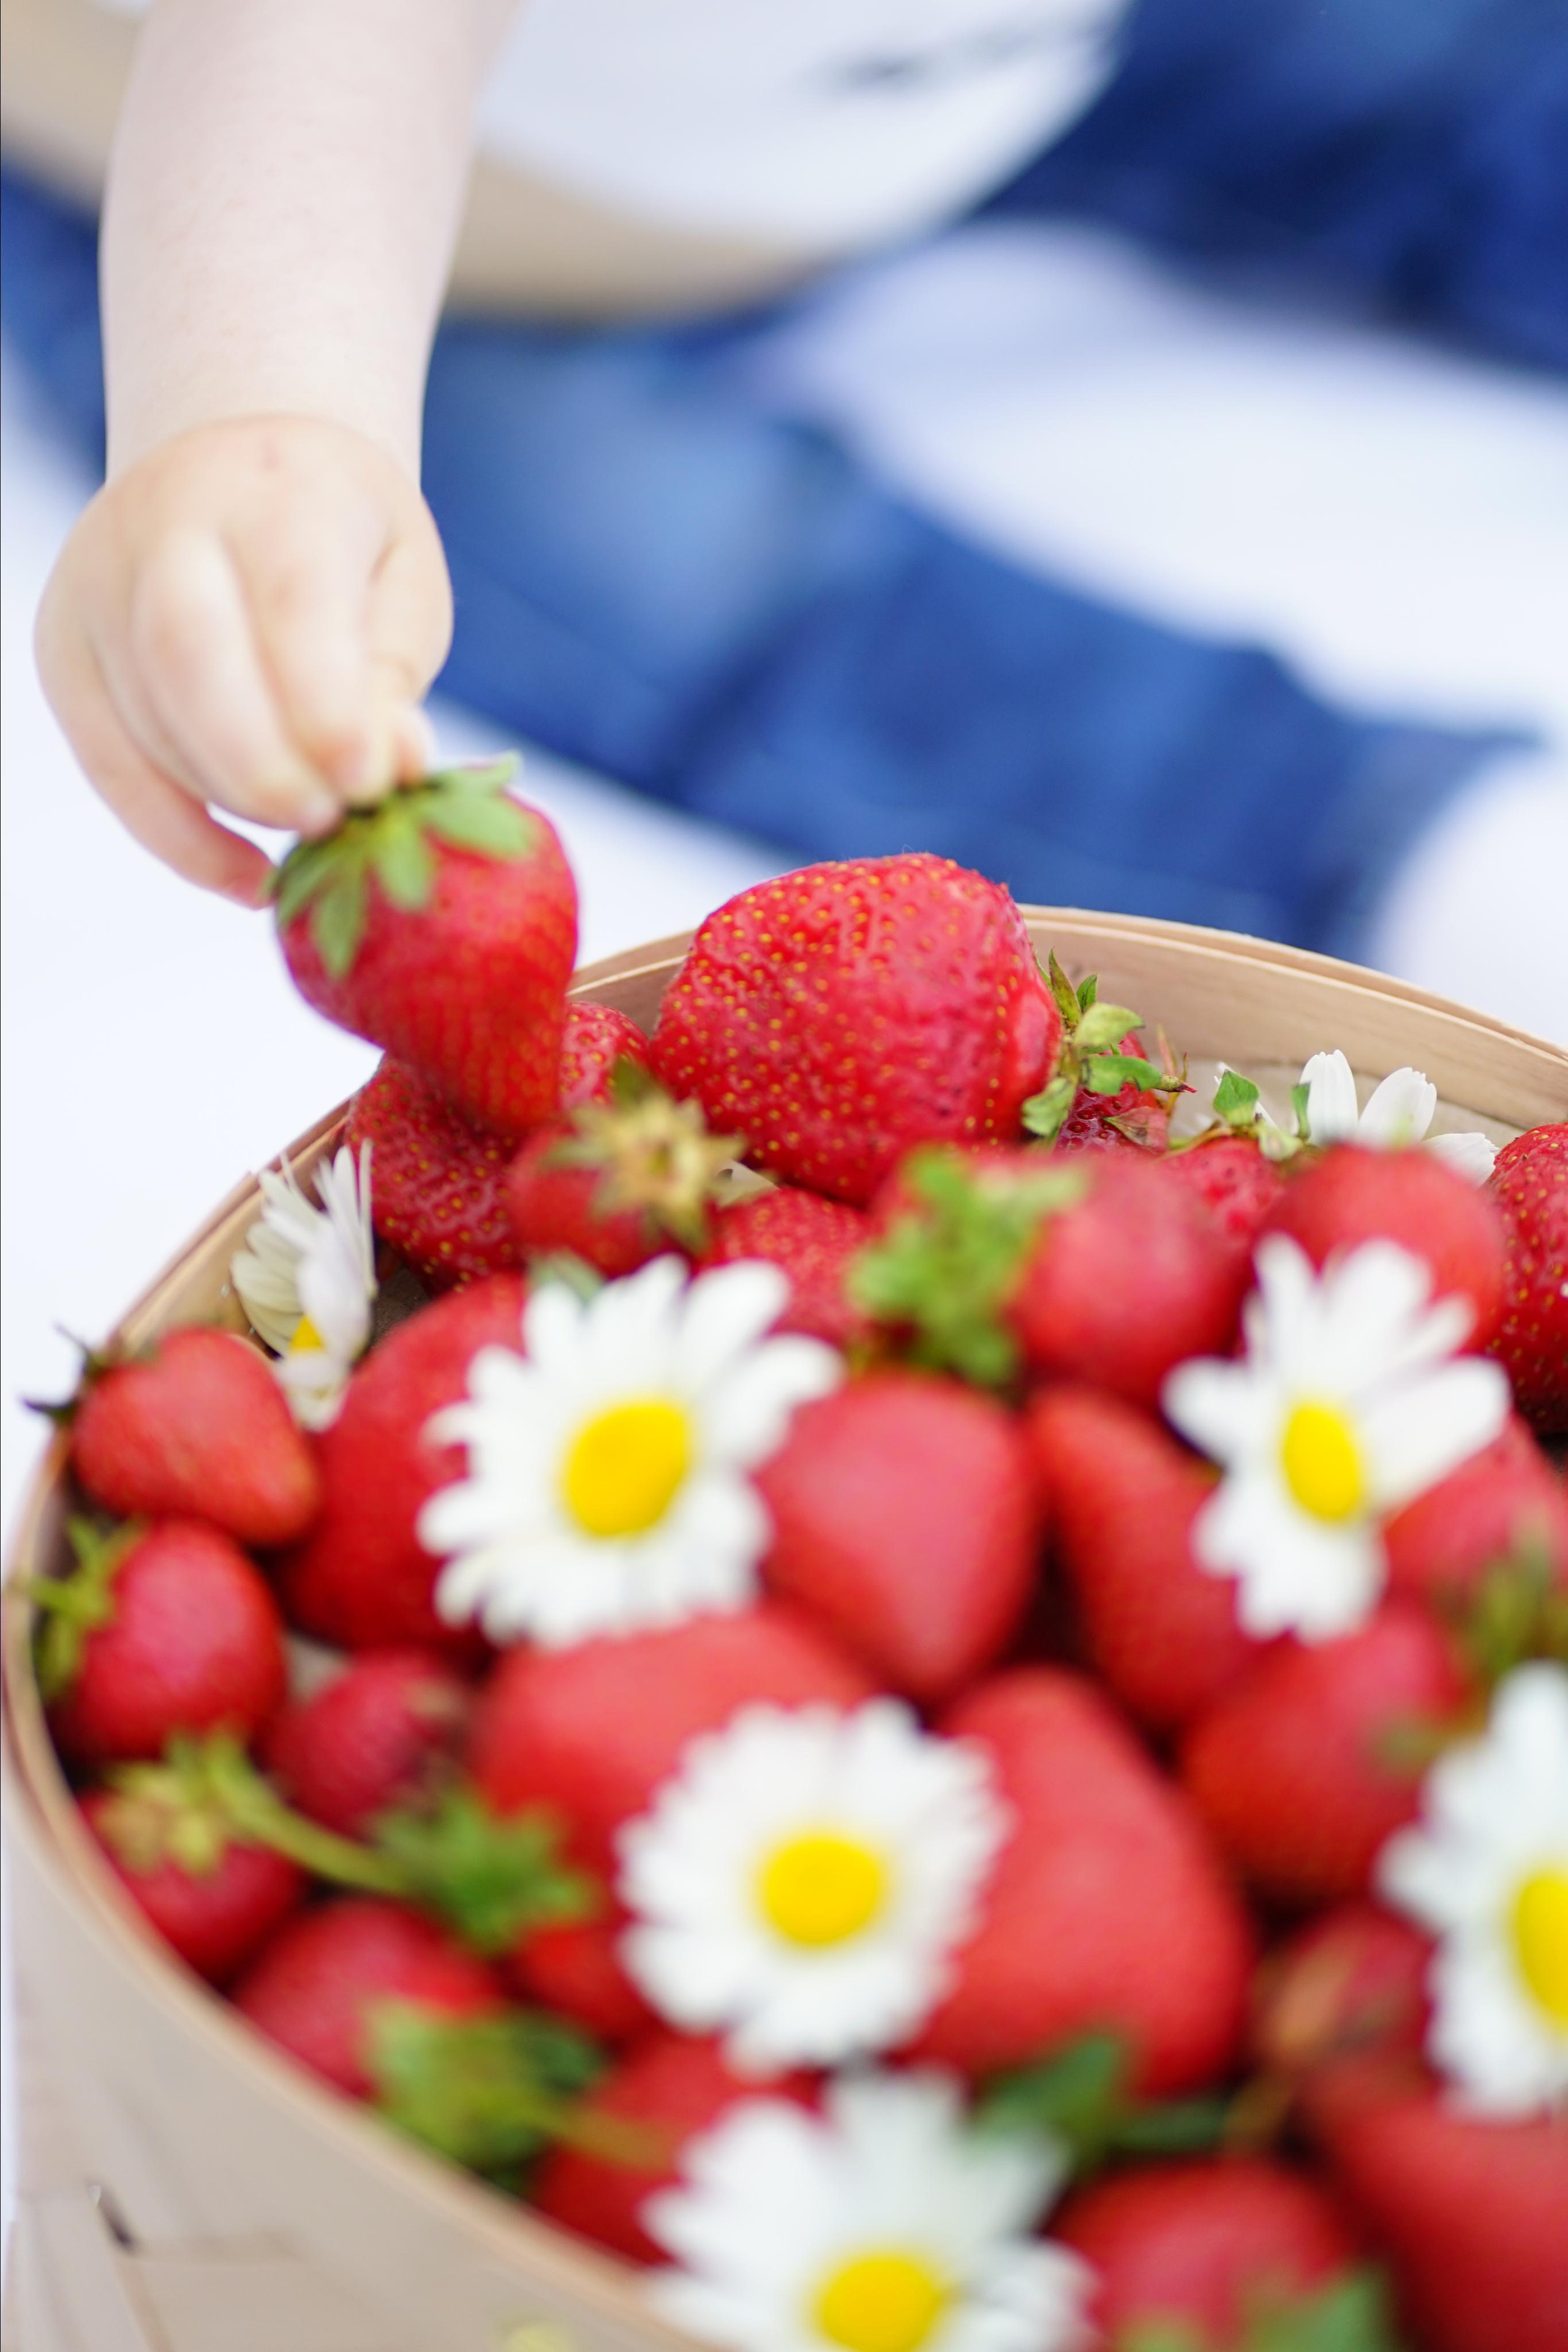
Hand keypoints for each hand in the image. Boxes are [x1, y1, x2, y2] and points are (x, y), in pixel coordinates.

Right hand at [35, 415, 453, 900]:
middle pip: (189, 655)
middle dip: (262, 765)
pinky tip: (249, 876)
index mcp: (275, 492)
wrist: (234, 461)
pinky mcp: (63, 650)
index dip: (327, 708)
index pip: (290, 601)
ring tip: (314, 828)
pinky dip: (181, 839)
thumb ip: (393, 673)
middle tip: (330, 822)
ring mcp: (98, 587)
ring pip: (148, 724)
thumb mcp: (399, 579)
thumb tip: (393, 769)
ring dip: (234, 803)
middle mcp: (166, 526)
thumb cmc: (339, 536)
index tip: (371, 784)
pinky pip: (110, 767)